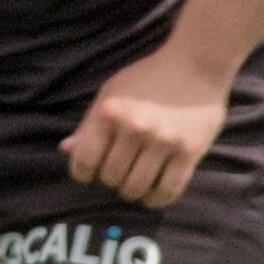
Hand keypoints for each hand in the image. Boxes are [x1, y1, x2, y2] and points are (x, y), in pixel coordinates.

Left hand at [64, 42, 233, 211]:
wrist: (196, 64)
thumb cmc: (148, 78)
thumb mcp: (111, 93)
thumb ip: (89, 124)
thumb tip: (67, 150)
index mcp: (110, 112)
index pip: (84, 161)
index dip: (82, 173)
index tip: (89, 173)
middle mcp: (135, 128)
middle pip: (110, 178)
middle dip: (111, 178)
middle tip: (119, 169)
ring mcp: (164, 141)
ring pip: (136, 188)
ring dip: (132, 190)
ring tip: (134, 180)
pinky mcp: (189, 152)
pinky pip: (167, 191)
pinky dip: (155, 199)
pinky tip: (152, 194)